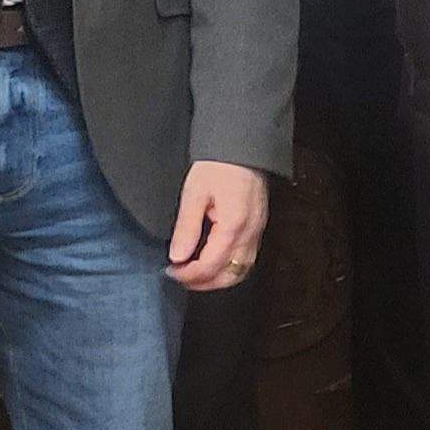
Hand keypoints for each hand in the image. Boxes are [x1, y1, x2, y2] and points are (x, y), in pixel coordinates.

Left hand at [164, 161, 268, 291]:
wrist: (243, 146)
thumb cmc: (219, 165)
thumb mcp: (194, 193)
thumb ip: (187, 228)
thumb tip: (177, 256)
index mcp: (233, 226)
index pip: (210, 266)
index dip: (188, 274)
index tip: (171, 271)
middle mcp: (250, 234)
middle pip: (229, 276)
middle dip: (203, 283)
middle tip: (180, 278)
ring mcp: (257, 232)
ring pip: (241, 272)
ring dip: (217, 279)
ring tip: (195, 275)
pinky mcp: (258, 227)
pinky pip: (247, 260)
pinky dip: (229, 269)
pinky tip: (214, 263)